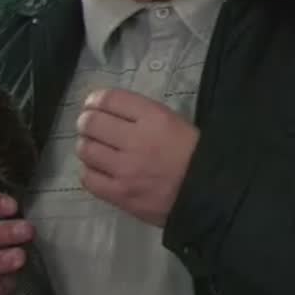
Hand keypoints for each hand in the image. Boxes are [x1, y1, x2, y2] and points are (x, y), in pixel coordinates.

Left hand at [75, 88, 199, 226]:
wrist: (208, 195)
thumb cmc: (195, 155)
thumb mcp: (175, 122)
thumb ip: (143, 115)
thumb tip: (110, 113)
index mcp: (154, 118)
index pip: (110, 100)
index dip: (96, 100)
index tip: (93, 104)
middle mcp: (136, 140)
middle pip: (92, 123)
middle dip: (87, 122)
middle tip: (90, 127)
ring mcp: (125, 169)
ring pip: (86, 150)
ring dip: (87, 146)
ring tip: (95, 149)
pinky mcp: (120, 194)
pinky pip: (89, 179)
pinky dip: (90, 171)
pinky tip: (99, 170)